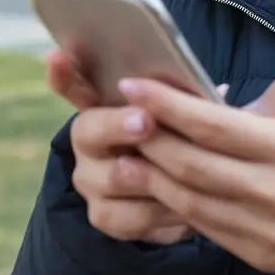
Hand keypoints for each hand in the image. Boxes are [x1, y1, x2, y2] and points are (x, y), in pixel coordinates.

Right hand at [46, 50, 193, 244]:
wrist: (184, 187)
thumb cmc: (185, 132)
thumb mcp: (187, 110)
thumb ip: (186, 98)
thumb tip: (215, 92)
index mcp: (106, 103)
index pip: (78, 83)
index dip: (65, 72)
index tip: (58, 56)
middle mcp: (88, 140)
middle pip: (88, 130)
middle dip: (118, 125)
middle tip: (146, 121)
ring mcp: (90, 178)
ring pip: (110, 178)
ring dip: (149, 176)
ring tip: (183, 174)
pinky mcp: (103, 215)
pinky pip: (126, 218)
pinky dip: (159, 214)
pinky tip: (185, 209)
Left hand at [117, 76, 274, 274]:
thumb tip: (244, 103)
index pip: (216, 124)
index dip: (169, 104)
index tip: (135, 83)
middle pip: (192, 163)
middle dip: (148, 136)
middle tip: (119, 113)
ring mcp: (264, 230)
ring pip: (190, 200)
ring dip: (151, 174)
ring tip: (124, 150)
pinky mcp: (259, 256)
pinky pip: (206, 228)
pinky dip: (176, 204)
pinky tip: (160, 184)